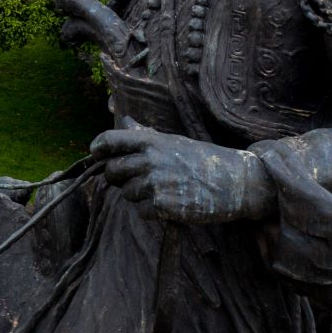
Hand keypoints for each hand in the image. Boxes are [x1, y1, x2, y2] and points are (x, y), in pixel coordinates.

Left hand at [90, 119, 273, 224]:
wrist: (235, 182)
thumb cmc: (203, 160)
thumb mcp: (173, 141)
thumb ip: (145, 135)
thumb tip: (125, 121)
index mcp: (151, 141)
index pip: (110, 141)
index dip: (98, 148)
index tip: (96, 154)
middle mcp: (149, 160)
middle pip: (111, 171)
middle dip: (118, 178)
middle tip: (135, 180)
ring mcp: (155, 183)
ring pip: (126, 193)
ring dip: (139, 195)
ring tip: (163, 190)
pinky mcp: (162, 205)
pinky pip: (141, 211)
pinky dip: (151, 211)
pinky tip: (170, 204)